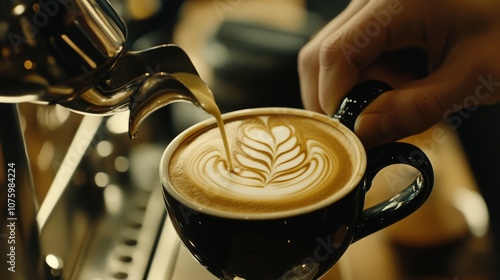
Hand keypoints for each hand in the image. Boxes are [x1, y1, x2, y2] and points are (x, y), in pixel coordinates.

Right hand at [298, 0, 499, 146]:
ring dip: (351, 91)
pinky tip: (396, 87)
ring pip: (330, 57)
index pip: (336, 53)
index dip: (335, 99)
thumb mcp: (474, 75)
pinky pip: (350, 54)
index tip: (352, 134)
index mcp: (397, 1)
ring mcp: (373, 7)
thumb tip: (364, 132)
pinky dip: (364, 81)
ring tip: (394, 102)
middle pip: (321, 54)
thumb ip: (417, 107)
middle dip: (335, 99)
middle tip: (365, 128)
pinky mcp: (377, 19)